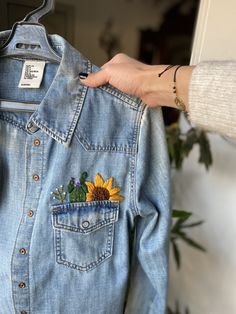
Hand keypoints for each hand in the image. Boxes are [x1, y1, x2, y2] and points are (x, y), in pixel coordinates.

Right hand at [79, 53, 193, 109]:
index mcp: (118, 61)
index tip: (87, 89)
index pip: (101, 70)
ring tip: (99, 105)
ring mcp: (130, 82)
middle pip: (108, 81)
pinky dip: (117, 102)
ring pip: (115, 90)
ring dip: (110, 97)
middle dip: (101, 89)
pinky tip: (110, 108)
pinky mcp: (135, 93)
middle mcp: (124, 70)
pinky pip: (122, 98)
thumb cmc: (133, 76)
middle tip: (91, 99)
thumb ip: (97, 76)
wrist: (153, 88)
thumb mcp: (110, 73)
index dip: (95, 79)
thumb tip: (82, 79)